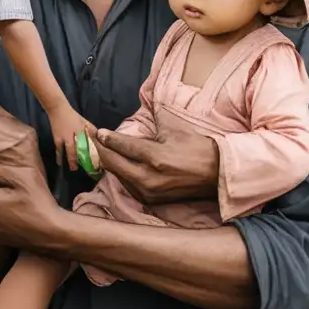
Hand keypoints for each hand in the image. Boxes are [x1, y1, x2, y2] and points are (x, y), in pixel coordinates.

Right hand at [48, 102, 97, 170]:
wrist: (58, 110)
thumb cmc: (73, 116)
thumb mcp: (85, 122)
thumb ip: (92, 130)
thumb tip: (99, 138)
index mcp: (83, 131)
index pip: (89, 143)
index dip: (93, 152)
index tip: (97, 161)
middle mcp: (74, 136)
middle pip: (80, 150)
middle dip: (83, 159)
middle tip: (87, 169)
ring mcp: (65, 138)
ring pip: (70, 151)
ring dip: (72, 160)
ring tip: (73, 169)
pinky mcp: (57, 139)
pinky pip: (59, 150)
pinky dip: (59, 157)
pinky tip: (59, 164)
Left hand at [93, 111, 218, 204]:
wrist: (217, 174)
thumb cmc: (198, 148)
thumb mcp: (175, 128)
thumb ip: (154, 119)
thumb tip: (143, 107)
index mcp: (155, 157)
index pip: (122, 146)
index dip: (106, 138)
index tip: (96, 132)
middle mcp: (148, 178)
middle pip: (113, 164)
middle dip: (100, 151)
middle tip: (90, 141)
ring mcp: (149, 192)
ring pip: (118, 176)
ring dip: (109, 164)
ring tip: (101, 153)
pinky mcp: (152, 200)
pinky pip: (129, 186)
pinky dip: (121, 175)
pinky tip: (118, 167)